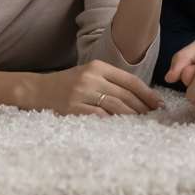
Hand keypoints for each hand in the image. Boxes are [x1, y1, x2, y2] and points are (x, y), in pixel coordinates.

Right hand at [29, 59, 162, 116]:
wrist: (37, 90)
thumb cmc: (66, 84)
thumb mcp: (88, 74)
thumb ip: (110, 81)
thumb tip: (139, 96)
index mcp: (97, 66)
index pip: (130, 80)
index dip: (146, 93)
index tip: (158, 103)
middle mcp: (91, 78)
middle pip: (125, 94)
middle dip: (143, 107)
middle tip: (153, 116)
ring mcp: (81, 93)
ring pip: (116, 106)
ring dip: (132, 116)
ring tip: (141, 123)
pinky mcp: (73, 109)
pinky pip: (100, 117)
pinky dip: (113, 123)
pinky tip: (121, 128)